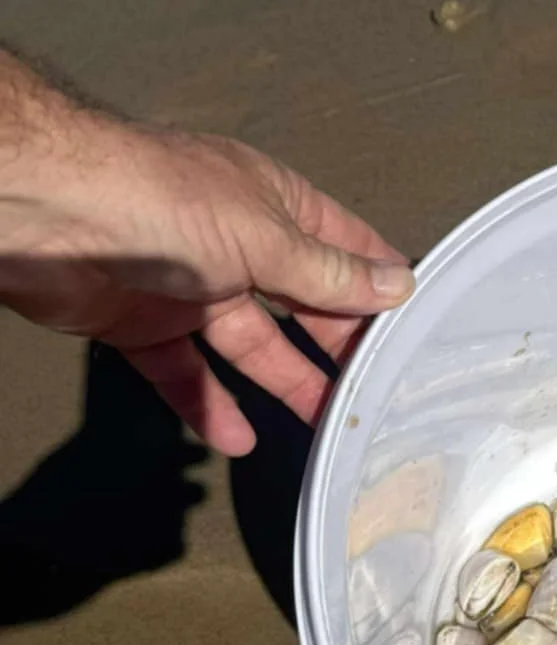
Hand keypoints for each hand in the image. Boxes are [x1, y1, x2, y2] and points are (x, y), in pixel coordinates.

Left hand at [0, 55, 413, 455]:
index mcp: (272, 204)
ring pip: (248, 344)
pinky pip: (184, 373)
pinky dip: (208, 406)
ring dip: (283, 383)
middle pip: (298, 302)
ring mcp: (188, 286)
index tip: (416, 327)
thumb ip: (329, 272)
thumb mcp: (266, 237)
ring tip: (324, 427)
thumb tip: (398, 284)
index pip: (342, 245)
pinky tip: (238, 439)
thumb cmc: (167, 205)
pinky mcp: (141, 325)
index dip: (377, 283)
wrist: (52, 215)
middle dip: (335, 344)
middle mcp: (235, 244)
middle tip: (375, 389)